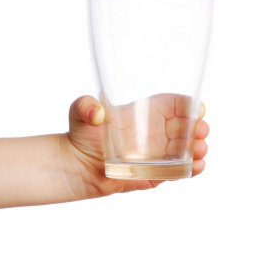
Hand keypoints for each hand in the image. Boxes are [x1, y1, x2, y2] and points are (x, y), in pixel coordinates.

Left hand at [61, 95, 209, 199]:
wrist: (77, 166)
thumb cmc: (82, 134)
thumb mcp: (79, 111)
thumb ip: (84, 106)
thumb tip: (96, 113)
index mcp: (148, 112)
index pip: (175, 104)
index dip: (189, 105)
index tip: (197, 109)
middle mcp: (158, 131)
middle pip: (187, 126)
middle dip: (199, 127)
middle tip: (200, 132)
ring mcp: (160, 153)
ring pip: (188, 149)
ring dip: (198, 148)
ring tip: (200, 150)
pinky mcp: (158, 172)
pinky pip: (180, 170)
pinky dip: (192, 169)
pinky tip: (197, 166)